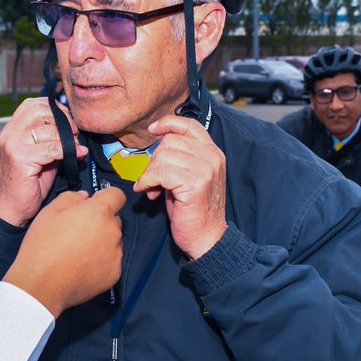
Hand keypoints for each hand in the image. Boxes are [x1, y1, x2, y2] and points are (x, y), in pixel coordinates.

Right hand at [0, 98, 86, 226]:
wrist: (10, 209)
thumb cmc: (26, 185)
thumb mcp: (39, 156)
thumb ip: (50, 140)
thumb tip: (73, 128)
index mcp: (11, 129)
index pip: (32, 104)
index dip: (54, 108)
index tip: (68, 120)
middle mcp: (10, 134)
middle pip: (40, 111)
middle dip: (62, 119)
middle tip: (74, 132)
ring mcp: (13, 145)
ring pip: (49, 130)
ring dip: (68, 139)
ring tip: (76, 148)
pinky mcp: (20, 159)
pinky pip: (51, 149)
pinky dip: (69, 151)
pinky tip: (78, 155)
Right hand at [3, 188, 125, 316]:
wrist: (41, 284)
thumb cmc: (43, 247)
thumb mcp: (49, 211)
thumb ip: (71, 197)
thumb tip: (84, 197)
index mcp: (98, 212)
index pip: (117, 195)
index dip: (106, 197)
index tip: (97, 203)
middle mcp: (112, 231)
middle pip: (114, 219)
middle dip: (100, 221)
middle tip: (78, 230)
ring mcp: (115, 254)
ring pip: (113, 241)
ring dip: (101, 241)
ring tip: (77, 251)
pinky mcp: (114, 273)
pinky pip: (112, 260)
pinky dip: (101, 261)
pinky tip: (82, 265)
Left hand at [134, 115, 227, 260]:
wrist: (206, 238)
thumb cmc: (193, 210)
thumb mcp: (188, 177)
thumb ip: (177, 159)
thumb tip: (154, 149)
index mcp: (212, 153)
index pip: (190, 125)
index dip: (169, 123)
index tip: (153, 129)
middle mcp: (212, 158)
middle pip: (170, 142)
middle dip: (154, 160)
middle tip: (153, 180)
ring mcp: (205, 170)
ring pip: (163, 157)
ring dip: (150, 173)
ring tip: (151, 188)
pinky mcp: (195, 184)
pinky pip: (160, 173)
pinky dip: (148, 182)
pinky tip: (149, 193)